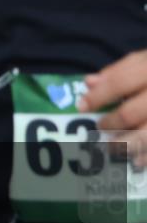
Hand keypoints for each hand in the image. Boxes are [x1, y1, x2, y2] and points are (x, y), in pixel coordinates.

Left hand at [79, 50, 146, 165]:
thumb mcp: (143, 61)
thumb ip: (117, 72)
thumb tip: (89, 83)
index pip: (120, 83)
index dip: (98, 96)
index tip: (82, 107)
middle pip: (130, 114)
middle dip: (111, 124)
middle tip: (101, 127)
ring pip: (146, 135)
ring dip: (127, 145)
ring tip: (115, 148)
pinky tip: (137, 161)